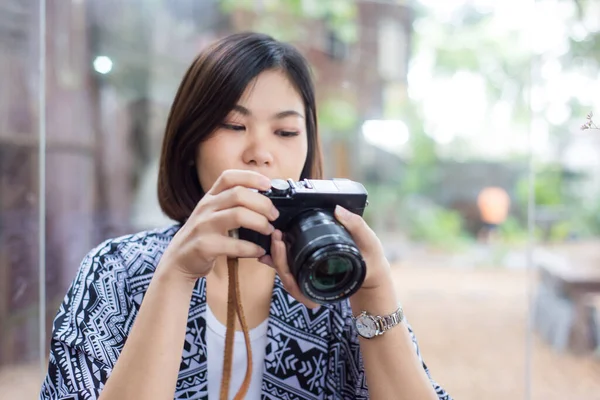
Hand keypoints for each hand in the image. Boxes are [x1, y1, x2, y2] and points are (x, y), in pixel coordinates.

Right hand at [157, 169, 279, 282]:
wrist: (178, 260)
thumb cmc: (203, 236)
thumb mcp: (212, 214)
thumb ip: (231, 205)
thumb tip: (264, 201)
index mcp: (210, 198)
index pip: (229, 177)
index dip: (251, 177)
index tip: (269, 184)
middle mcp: (206, 208)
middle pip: (239, 194)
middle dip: (262, 203)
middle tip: (274, 215)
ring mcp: (204, 226)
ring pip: (238, 215)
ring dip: (260, 223)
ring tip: (269, 231)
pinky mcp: (204, 246)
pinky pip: (234, 244)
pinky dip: (251, 248)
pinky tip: (259, 251)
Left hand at [258, 205, 392, 308]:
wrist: (374, 274)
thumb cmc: (372, 262)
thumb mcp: (370, 243)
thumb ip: (356, 226)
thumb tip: (338, 209)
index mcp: (325, 290)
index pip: (296, 284)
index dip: (284, 266)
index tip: (281, 244)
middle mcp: (315, 292)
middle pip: (286, 279)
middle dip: (277, 257)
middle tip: (276, 235)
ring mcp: (311, 286)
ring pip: (286, 276)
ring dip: (277, 258)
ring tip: (275, 237)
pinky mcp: (310, 277)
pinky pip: (291, 272)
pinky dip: (282, 259)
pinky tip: (276, 245)